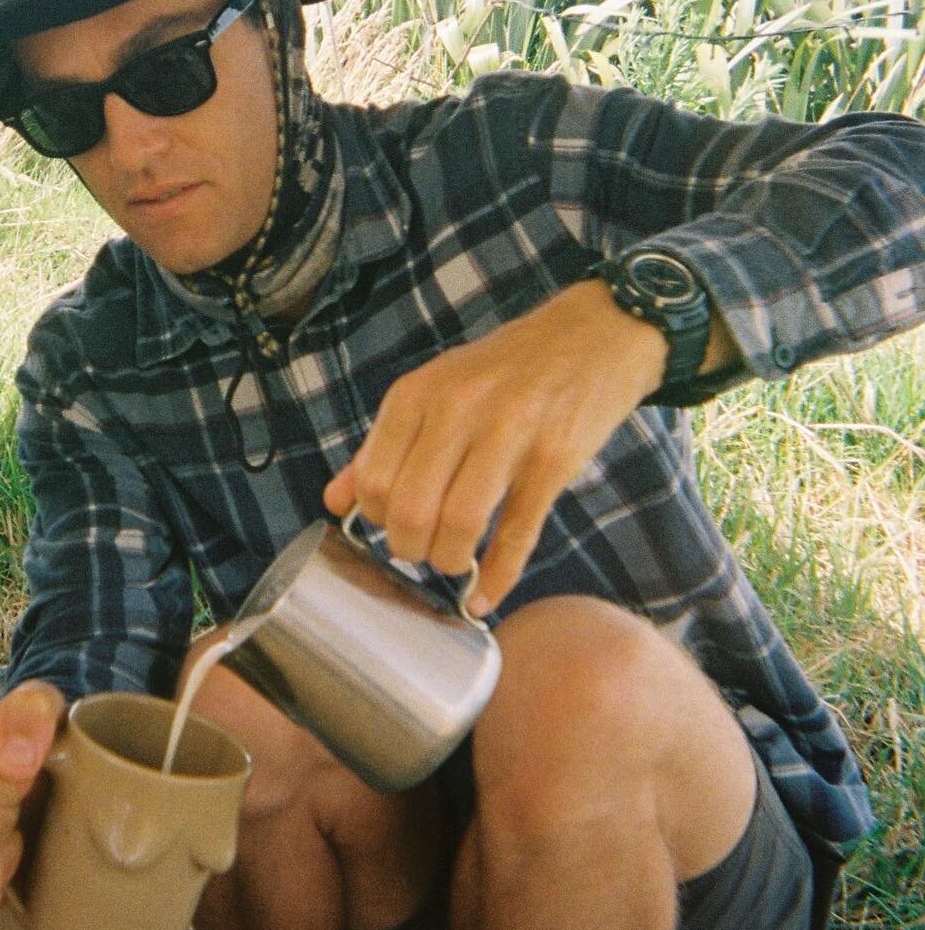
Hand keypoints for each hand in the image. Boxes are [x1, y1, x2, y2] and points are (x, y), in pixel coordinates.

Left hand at [322, 280, 667, 615]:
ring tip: (453, 562)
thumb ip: (383, 445)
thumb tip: (335, 502)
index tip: (392, 525)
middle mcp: (458, 409)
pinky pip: (518, 532)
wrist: (594, 334)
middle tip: (422, 551)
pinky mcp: (555, 458)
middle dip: (409, 549)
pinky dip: (497, 576)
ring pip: (459, 524)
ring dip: (449, 561)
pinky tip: (485, 595)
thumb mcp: (435, 390)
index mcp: (418, 393)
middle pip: (410, 509)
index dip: (376, 519)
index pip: (374, 480)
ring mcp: (510, 432)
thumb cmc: (505, 370)